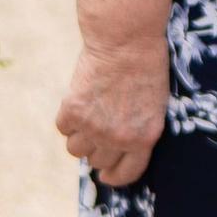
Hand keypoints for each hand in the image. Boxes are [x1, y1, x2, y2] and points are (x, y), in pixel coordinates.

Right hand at [57, 34, 170, 188]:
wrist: (127, 40)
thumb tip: (115, 151)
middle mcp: (119, 138)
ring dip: (80, 135)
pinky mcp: (73, 111)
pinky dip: (68, 117)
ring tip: (90, 111)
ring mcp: (94, 126)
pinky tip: (80, 99)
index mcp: (145, 138)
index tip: (107, 175)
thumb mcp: (153, 106)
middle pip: (97, 161)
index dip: (115, 177)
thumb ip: (136, 131)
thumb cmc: (145, 66)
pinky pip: (63, 128)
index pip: (127, 173)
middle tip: (98, 128)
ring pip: (76, 149)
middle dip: (97, 148)